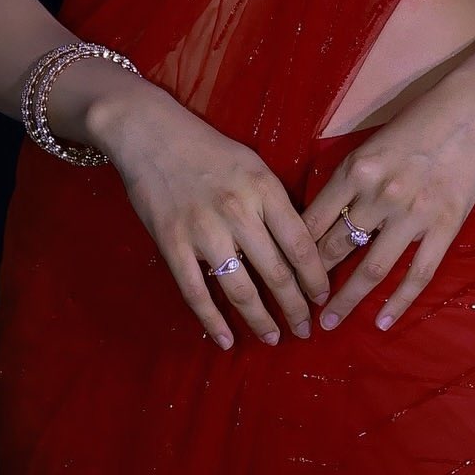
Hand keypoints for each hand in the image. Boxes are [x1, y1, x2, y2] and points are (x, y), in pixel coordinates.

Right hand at [100, 88, 330, 349]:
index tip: (323, 299)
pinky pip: (196, 292)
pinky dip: (212, 321)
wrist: (151, 134)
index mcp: (264, 188)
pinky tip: (225, 340)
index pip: (300, 243)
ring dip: (260, 320)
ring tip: (273, 338)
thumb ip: (275, 203)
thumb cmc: (208, 148)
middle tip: (305, 330)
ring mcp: (203, 230)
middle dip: (295, 307)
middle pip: (276, 272)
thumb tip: (300, 247)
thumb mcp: (253, 165)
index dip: (315, 278)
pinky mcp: (172, 243)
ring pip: (240, 288)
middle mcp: (238, 211)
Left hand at [302, 80, 474, 334]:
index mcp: (355, 171)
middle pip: (336, 247)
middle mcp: (378, 195)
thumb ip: (347, 181)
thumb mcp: (369, 146)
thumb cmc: (415, 125)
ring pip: (371, 268)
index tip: (283, 273)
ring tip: (330, 324)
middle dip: (313, 281)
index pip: (313, 221)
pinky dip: (398, 302)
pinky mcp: (444, 226)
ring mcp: (413, 214)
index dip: (294, 252)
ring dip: (347, 301)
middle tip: (299, 306)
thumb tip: (320, 218)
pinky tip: (382, 322)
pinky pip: (418, 273)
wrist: (468, 113)